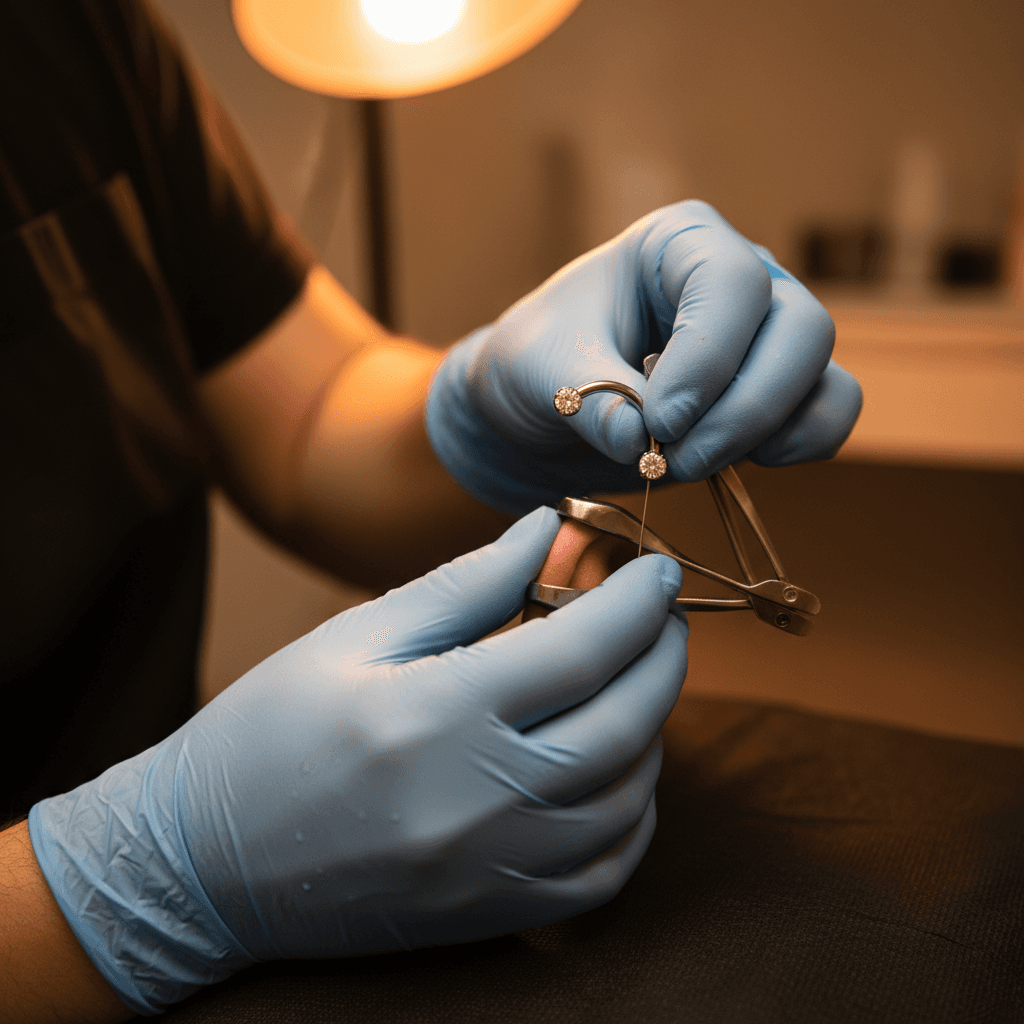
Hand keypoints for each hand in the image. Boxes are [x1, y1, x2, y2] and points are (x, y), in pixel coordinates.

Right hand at [29, 508, 685, 1013]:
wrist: (204, 862)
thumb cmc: (269, 731)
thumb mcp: (356, 636)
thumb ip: (465, 583)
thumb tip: (546, 528)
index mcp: (437, 714)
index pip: (582, 649)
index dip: (636, 602)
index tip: (657, 571)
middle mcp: (476, 801)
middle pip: (624, 724)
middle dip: (663, 658)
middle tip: (662, 618)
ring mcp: (489, 871)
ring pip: (627, 800)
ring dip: (651, 733)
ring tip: (632, 685)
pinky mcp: (489, 916)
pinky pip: (602, 876)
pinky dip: (633, 818)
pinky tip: (617, 775)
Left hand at [426, 200, 861, 513]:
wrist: (544, 407)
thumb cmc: (541, 361)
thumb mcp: (542, 371)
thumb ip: (591, 401)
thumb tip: (641, 443)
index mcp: (681, 243)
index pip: (732, 283)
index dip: (708, 359)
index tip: (659, 422)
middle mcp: (743, 277)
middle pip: (801, 329)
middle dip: (744, 408)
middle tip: (677, 458)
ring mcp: (769, 334)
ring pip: (821, 376)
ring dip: (764, 434)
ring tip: (687, 465)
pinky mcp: (778, 391)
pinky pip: (827, 414)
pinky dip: (797, 447)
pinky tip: (734, 465)